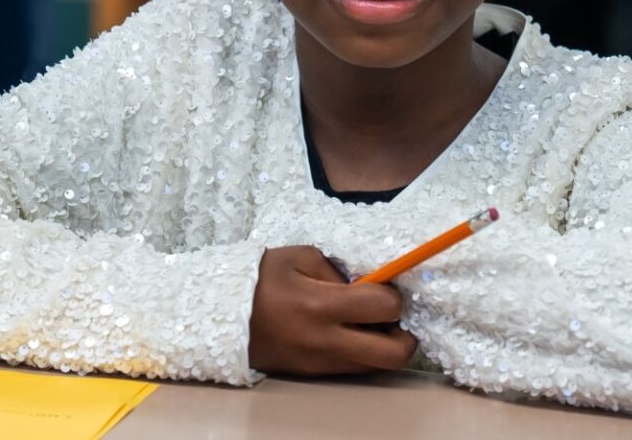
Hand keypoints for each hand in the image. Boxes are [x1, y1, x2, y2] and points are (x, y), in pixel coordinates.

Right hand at [248, 245, 416, 375]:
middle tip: (394, 318)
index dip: (394, 296)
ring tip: (372, 324)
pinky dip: (364, 354)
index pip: (383, 308)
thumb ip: (340, 270)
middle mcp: (326, 341)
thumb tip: (372, 284)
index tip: (385, 286)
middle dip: (405, 336)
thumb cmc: (264, 279)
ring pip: (377, 367)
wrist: (225, 316)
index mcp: (320, 305)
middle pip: (392, 354)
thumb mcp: (302, 257)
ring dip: (385, 346)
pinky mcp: (315, 374)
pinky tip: (353, 334)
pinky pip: (354, 370)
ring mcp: (321, 363)